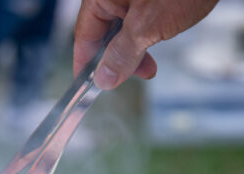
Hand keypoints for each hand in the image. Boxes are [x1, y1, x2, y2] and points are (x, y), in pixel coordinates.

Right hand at [74, 0, 218, 88]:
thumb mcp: (148, 26)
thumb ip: (122, 54)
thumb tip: (103, 79)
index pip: (84, 34)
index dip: (85, 63)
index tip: (87, 87)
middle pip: (103, 31)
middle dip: (117, 58)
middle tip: (129, 78)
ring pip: (123, 26)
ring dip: (135, 49)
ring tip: (150, 65)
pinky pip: (139, 16)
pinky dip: (146, 32)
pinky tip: (159, 39)